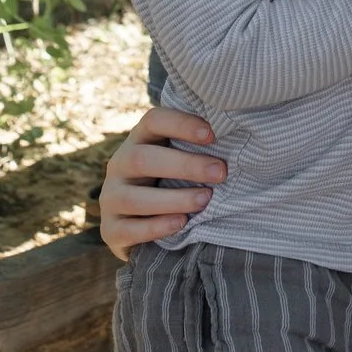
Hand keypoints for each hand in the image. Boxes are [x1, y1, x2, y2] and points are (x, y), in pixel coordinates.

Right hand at [98, 106, 226, 259]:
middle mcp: (119, 166)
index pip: (153, 121)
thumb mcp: (177, 162)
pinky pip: (129, 229)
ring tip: (205, 200)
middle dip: (185, 165)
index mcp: (138, 141)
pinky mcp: (110, 231)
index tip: (212, 135)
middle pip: (142, 159)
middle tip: (221, 172)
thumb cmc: (169, 185)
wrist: (137, 228)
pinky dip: (157, 227)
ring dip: (174, 198)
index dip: (181, 123)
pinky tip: (182, 224)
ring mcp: (110, 199)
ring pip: (134, 197)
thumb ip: (196, 149)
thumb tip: (240, 140)